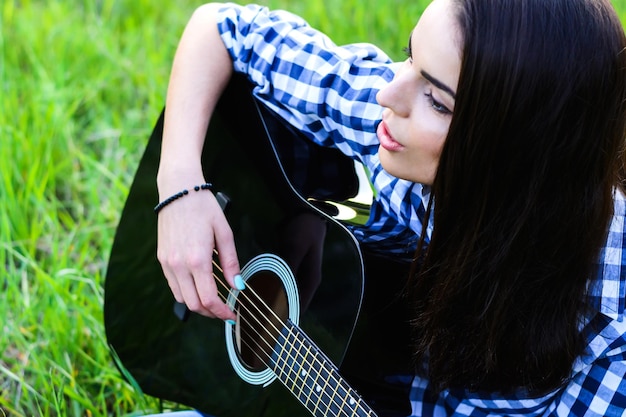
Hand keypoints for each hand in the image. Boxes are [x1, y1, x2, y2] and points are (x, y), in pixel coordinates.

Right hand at [156, 185, 240, 320]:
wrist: (178, 190)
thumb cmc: (203, 207)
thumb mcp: (224, 232)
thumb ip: (230, 262)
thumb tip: (237, 285)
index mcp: (197, 259)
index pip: (209, 299)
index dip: (221, 312)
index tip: (231, 315)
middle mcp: (179, 265)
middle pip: (193, 304)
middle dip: (210, 313)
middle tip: (224, 311)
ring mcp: (167, 263)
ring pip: (181, 298)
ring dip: (198, 305)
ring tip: (213, 301)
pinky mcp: (161, 259)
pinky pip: (173, 285)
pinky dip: (186, 293)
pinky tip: (198, 287)